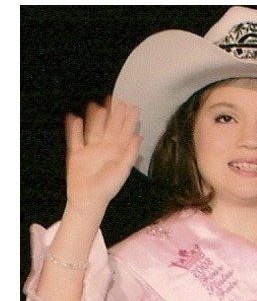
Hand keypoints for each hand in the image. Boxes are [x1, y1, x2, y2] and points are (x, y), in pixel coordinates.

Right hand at [64, 97, 141, 211]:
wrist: (89, 199)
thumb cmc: (109, 186)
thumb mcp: (123, 169)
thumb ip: (130, 153)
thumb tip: (138, 135)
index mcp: (118, 152)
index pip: (124, 133)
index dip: (129, 120)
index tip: (133, 107)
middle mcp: (105, 148)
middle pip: (110, 128)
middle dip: (115, 115)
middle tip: (119, 101)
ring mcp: (90, 150)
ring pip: (93, 130)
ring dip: (96, 119)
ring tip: (98, 106)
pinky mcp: (77, 154)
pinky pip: (75, 139)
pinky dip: (74, 129)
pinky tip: (75, 118)